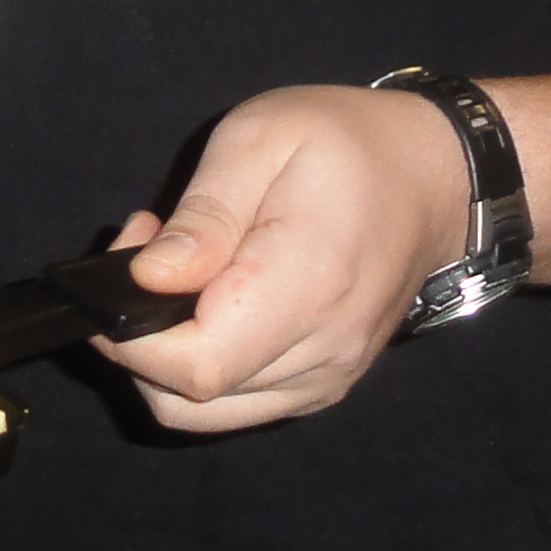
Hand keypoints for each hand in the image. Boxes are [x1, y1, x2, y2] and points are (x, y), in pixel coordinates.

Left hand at [95, 82, 473, 432]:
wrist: (434, 177)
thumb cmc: (347, 144)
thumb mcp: (261, 138)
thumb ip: (203, 215)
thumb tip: (147, 279)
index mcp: (304, 289)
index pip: (195, 366)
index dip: (131, 336)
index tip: (116, 267)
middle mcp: (321, 355)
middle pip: (190, 399)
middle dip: (138, 336)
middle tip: (144, 249)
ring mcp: (327, 380)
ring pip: (208, 412)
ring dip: (166, 354)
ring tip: (177, 269)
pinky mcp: (324, 385)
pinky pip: (240, 403)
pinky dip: (204, 365)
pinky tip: (210, 299)